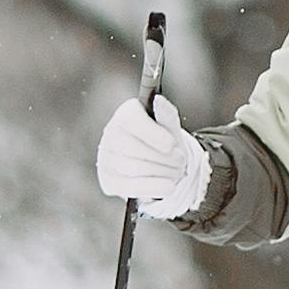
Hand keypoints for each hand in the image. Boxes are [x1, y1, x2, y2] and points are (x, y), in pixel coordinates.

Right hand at [94, 100, 207, 219]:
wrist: (161, 164)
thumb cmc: (164, 141)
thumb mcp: (170, 127)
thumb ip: (166, 115)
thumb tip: (158, 101)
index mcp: (125, 114)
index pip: (131, 120)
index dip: (152, 133)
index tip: (171, 144)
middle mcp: (111, 134)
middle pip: (133, 148)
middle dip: (163, 157)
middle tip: (182, 161)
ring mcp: (106, 158)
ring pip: (133, 168)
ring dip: (161, 172)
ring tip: (178, 172)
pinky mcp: (108, 180)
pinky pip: (129, 186)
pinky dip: (152, 187)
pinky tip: (170, 187)